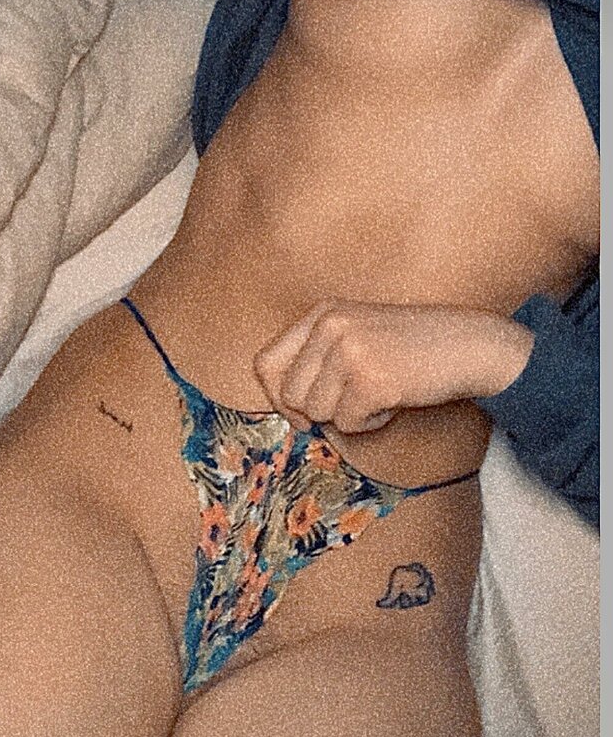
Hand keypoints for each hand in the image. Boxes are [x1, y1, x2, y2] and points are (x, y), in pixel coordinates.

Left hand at [254, 300, 534, 432]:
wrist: (471, 346)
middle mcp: (330, 326)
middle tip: (355, 402)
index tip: (301, 414)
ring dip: (349, 416)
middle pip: (290, 395)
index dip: (277, 397)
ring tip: (380, 393)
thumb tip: (287, 411)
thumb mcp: (357, 336)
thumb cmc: (413, 350)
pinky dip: (371, 423)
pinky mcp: (371, 379)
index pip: (265, 363)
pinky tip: (395, 400)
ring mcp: (350, 350)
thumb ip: (317, 360)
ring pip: (318, 413)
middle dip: (319, 411)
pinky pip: (348, 424)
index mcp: (323, 312)